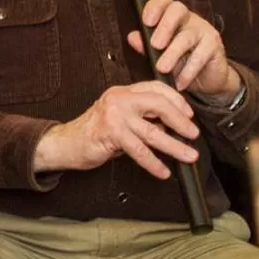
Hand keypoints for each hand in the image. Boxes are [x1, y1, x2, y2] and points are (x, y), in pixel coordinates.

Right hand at [33, 81, 199, 179]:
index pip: (155, 88)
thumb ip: (142, 117)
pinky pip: (139, 150)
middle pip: (158, 104)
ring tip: (188, 155)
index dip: (177, 100)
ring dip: (175, 146)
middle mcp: (119, 99)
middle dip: (181, 121)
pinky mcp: (111, 133)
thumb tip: (169, 126)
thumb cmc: (93, 132)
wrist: (66, 142)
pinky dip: (154, 163)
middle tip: (193, 134)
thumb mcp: (119, 118)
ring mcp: (114, 115)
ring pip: (153, 131)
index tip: (189, 115)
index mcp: (122, 92)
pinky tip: (163, 170)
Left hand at [126, 0, 240, 101]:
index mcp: (172, 16)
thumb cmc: (179, 61)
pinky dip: (188, 71)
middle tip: (155, 45)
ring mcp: (204, 30)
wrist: (206, 79)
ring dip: (172, 54)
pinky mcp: (215, 46)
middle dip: (164, 27)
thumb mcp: (159, 54)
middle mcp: (189, 18)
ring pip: (187, 36)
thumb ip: (145, 45)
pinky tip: (179, 82)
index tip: (146, 21)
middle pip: (177, 10)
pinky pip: (201, 56)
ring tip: (162, 68)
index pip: (164, 0)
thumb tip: (132, 37)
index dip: (155, 6)